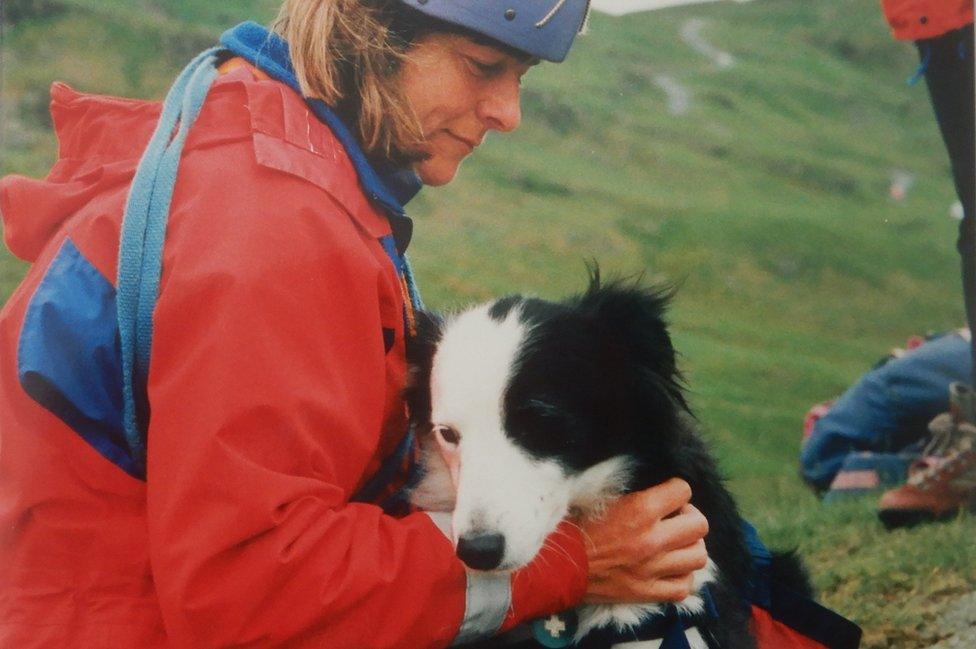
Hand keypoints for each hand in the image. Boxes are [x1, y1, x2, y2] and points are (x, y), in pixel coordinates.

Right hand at [580, 478, 708, 603]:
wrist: (557, 565)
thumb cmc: (576, 527)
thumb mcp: (602, 498)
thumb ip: (634, 494)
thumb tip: (655, 489)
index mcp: (640, 510)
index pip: (683, 490)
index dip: (676, 490)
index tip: (666, 496)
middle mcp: (652, 539)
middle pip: (700, 525)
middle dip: (689, 518)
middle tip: (674, 520)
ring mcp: (653, 569)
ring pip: (698, 556)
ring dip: (689, 547)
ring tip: (675, 545)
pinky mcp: (647, 592)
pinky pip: (684, 586)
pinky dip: (682, 577)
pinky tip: (670, 569)